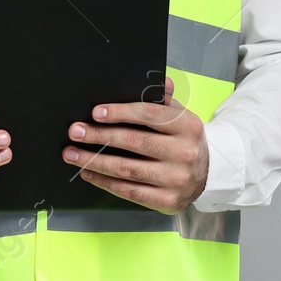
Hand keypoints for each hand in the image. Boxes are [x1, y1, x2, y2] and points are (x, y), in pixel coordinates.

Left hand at [63, 75, 207, 213]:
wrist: (208, 174)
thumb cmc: (184, 140)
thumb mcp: (181, 116)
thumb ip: (165, 100)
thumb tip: (160, 80)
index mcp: (187, 126)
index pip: (149, 115)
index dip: (120, 112)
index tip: (96, 113)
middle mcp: (183, 153)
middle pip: (134, 141)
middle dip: (100, 136)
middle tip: (75, 132)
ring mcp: (175, 179)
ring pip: (127, 168)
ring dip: (94, 161)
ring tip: (72, 154)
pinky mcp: (166, 200)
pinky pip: (129, 191)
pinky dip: (105, 182)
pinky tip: (88, 172)